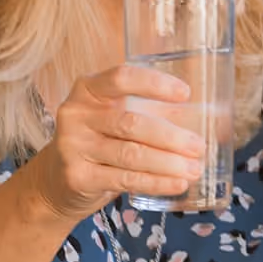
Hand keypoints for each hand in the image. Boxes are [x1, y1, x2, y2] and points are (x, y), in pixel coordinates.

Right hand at [22, 65, 204, 222]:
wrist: (57, 181)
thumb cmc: (100, 141)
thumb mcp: (118, 118)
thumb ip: (152, 113)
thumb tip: (205, 118)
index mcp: (88, 90)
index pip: (122, 78)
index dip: (155, 84)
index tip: (185, 94)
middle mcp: (76, 114)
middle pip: (131, 123)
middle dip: (171, 137)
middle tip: (199, 147)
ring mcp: (73, 146)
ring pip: (131, 154)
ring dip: (168, 163)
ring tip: (194, 169)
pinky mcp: (77, 176)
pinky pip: (125, 179)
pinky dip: (156, 182)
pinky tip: (177, 184)